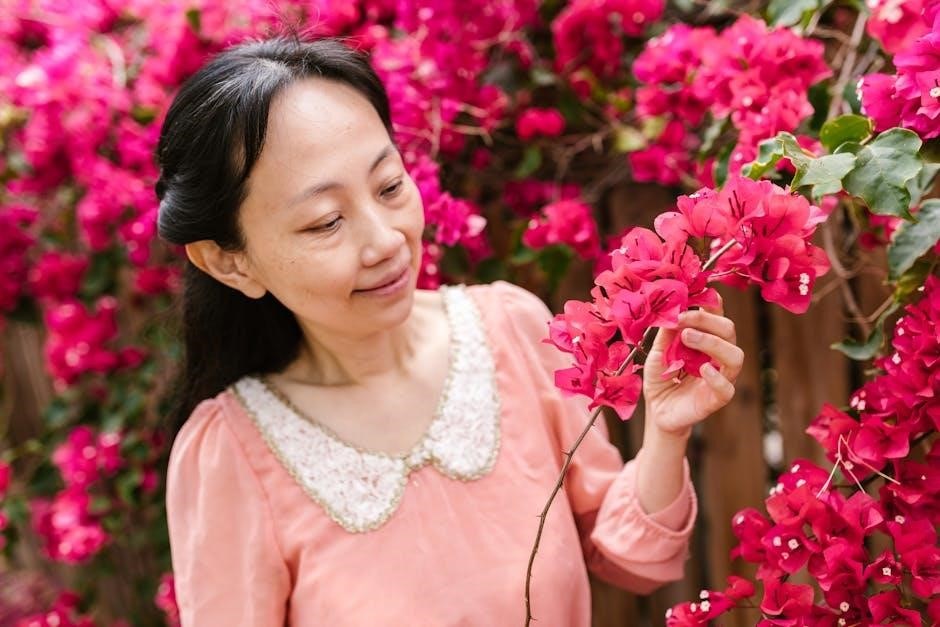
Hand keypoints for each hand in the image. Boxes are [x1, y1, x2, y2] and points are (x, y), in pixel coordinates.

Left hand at [642, 295, 743, 438]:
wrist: (657, 410)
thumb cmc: (662, 377)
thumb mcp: (658, 351)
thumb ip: (666, 333)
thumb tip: (672, 309)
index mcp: (707, 339)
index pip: (717, 316)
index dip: (710, 304)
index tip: (691, 296)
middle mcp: (719, 355)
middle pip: (728, 330)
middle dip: (707, 320)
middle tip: (682, 318)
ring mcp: (721, 376)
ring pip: (735, 356)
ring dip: (712, 342)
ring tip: (687, 337)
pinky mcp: (717, 398)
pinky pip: (727, 387)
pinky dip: (717, 377)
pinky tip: (703, 369)